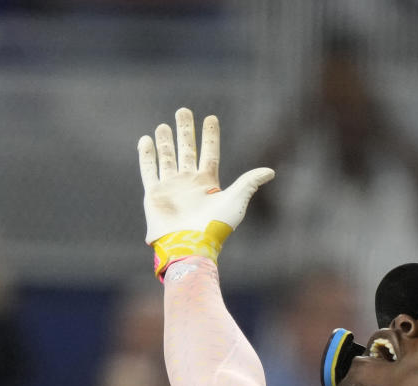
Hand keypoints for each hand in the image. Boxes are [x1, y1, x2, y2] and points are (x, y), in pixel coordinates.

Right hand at [137, 107, 273, 276]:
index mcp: (209, 183)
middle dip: (186, 131)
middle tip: (183, 111)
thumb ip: (250, 182)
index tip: (210, 117)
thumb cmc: (216, 225)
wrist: (191, 243)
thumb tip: (271, 171)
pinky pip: (149, 170)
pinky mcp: (154, 193)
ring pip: (168, 157)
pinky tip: (146, 140)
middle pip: (187, 150)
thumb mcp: (237, 200)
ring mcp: (172, 187)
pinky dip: (147, 155)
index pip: (210, 153)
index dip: (210, 136)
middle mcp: (190, 182)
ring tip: (165, 124)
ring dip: (166, 141)